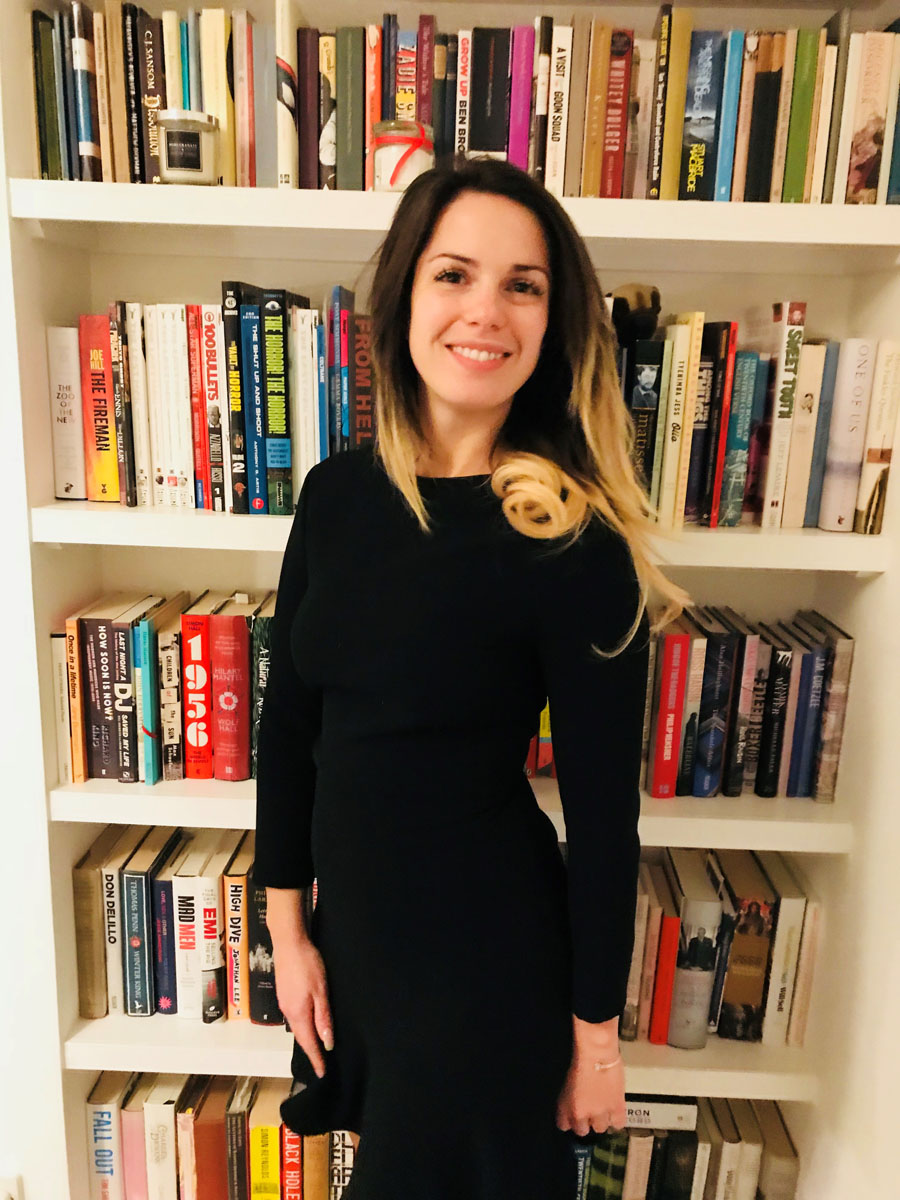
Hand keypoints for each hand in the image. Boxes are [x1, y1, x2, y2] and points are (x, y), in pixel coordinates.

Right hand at [272, 936, 333, 1078]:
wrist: (289, 942)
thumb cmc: (307, 964)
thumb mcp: (321, 991)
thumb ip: (323, 1017)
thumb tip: (327, 1043)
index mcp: (298, 1013)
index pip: (308, 1043)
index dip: (316, 1059)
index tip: (322, 1073)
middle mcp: (288, 1012)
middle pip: (301, 1037)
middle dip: (311, 1051)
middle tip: (321, 1064)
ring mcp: (284, 1002)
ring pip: (297, 1027)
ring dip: (307, 1038)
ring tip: (318, 1047)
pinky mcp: (284, 994)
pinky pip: (294, 1016)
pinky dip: (303, 1025)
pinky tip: (309, 1023)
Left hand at [556, 1024, 625, 1136]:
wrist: (595, 1050)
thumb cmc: (580, 1058)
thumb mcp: (567, 1081)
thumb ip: (569, 1097)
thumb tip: (574, 1103)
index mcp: (564, 1106)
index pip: (564, 1126)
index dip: (571, 1120)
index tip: (574, 1117)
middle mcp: (580, 1113)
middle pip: (583, 1131)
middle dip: (586, 1121)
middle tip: (590, 1110)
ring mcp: (599, 1112)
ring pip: (600, 1128)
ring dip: (602, 1119)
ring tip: (603, 1108)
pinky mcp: (616, 1108)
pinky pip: (617, 1124)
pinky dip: (616, 1119)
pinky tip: (614, 1110)